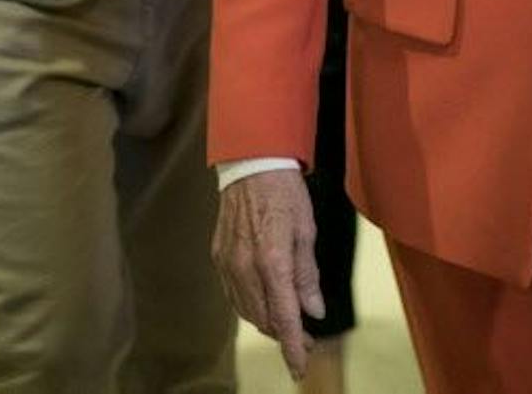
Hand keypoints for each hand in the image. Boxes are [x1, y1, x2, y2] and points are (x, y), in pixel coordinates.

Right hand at [212, 168, 322, 378]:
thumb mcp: (306, 231)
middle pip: (263, 319)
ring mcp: (228, 262)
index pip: (283, 317)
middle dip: (284, 335)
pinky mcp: (218, 256)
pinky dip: (250, 305)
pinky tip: (263, 303)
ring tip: (288, 324)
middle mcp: (245, 267)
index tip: (300, 368)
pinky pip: (233, 293)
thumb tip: (313, 310)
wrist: (250, 162)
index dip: (292, 347)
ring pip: (246, 310)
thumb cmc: (284, 192)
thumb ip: (307, 274)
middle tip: (306, 340)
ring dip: (267, 322)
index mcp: (272, 261)